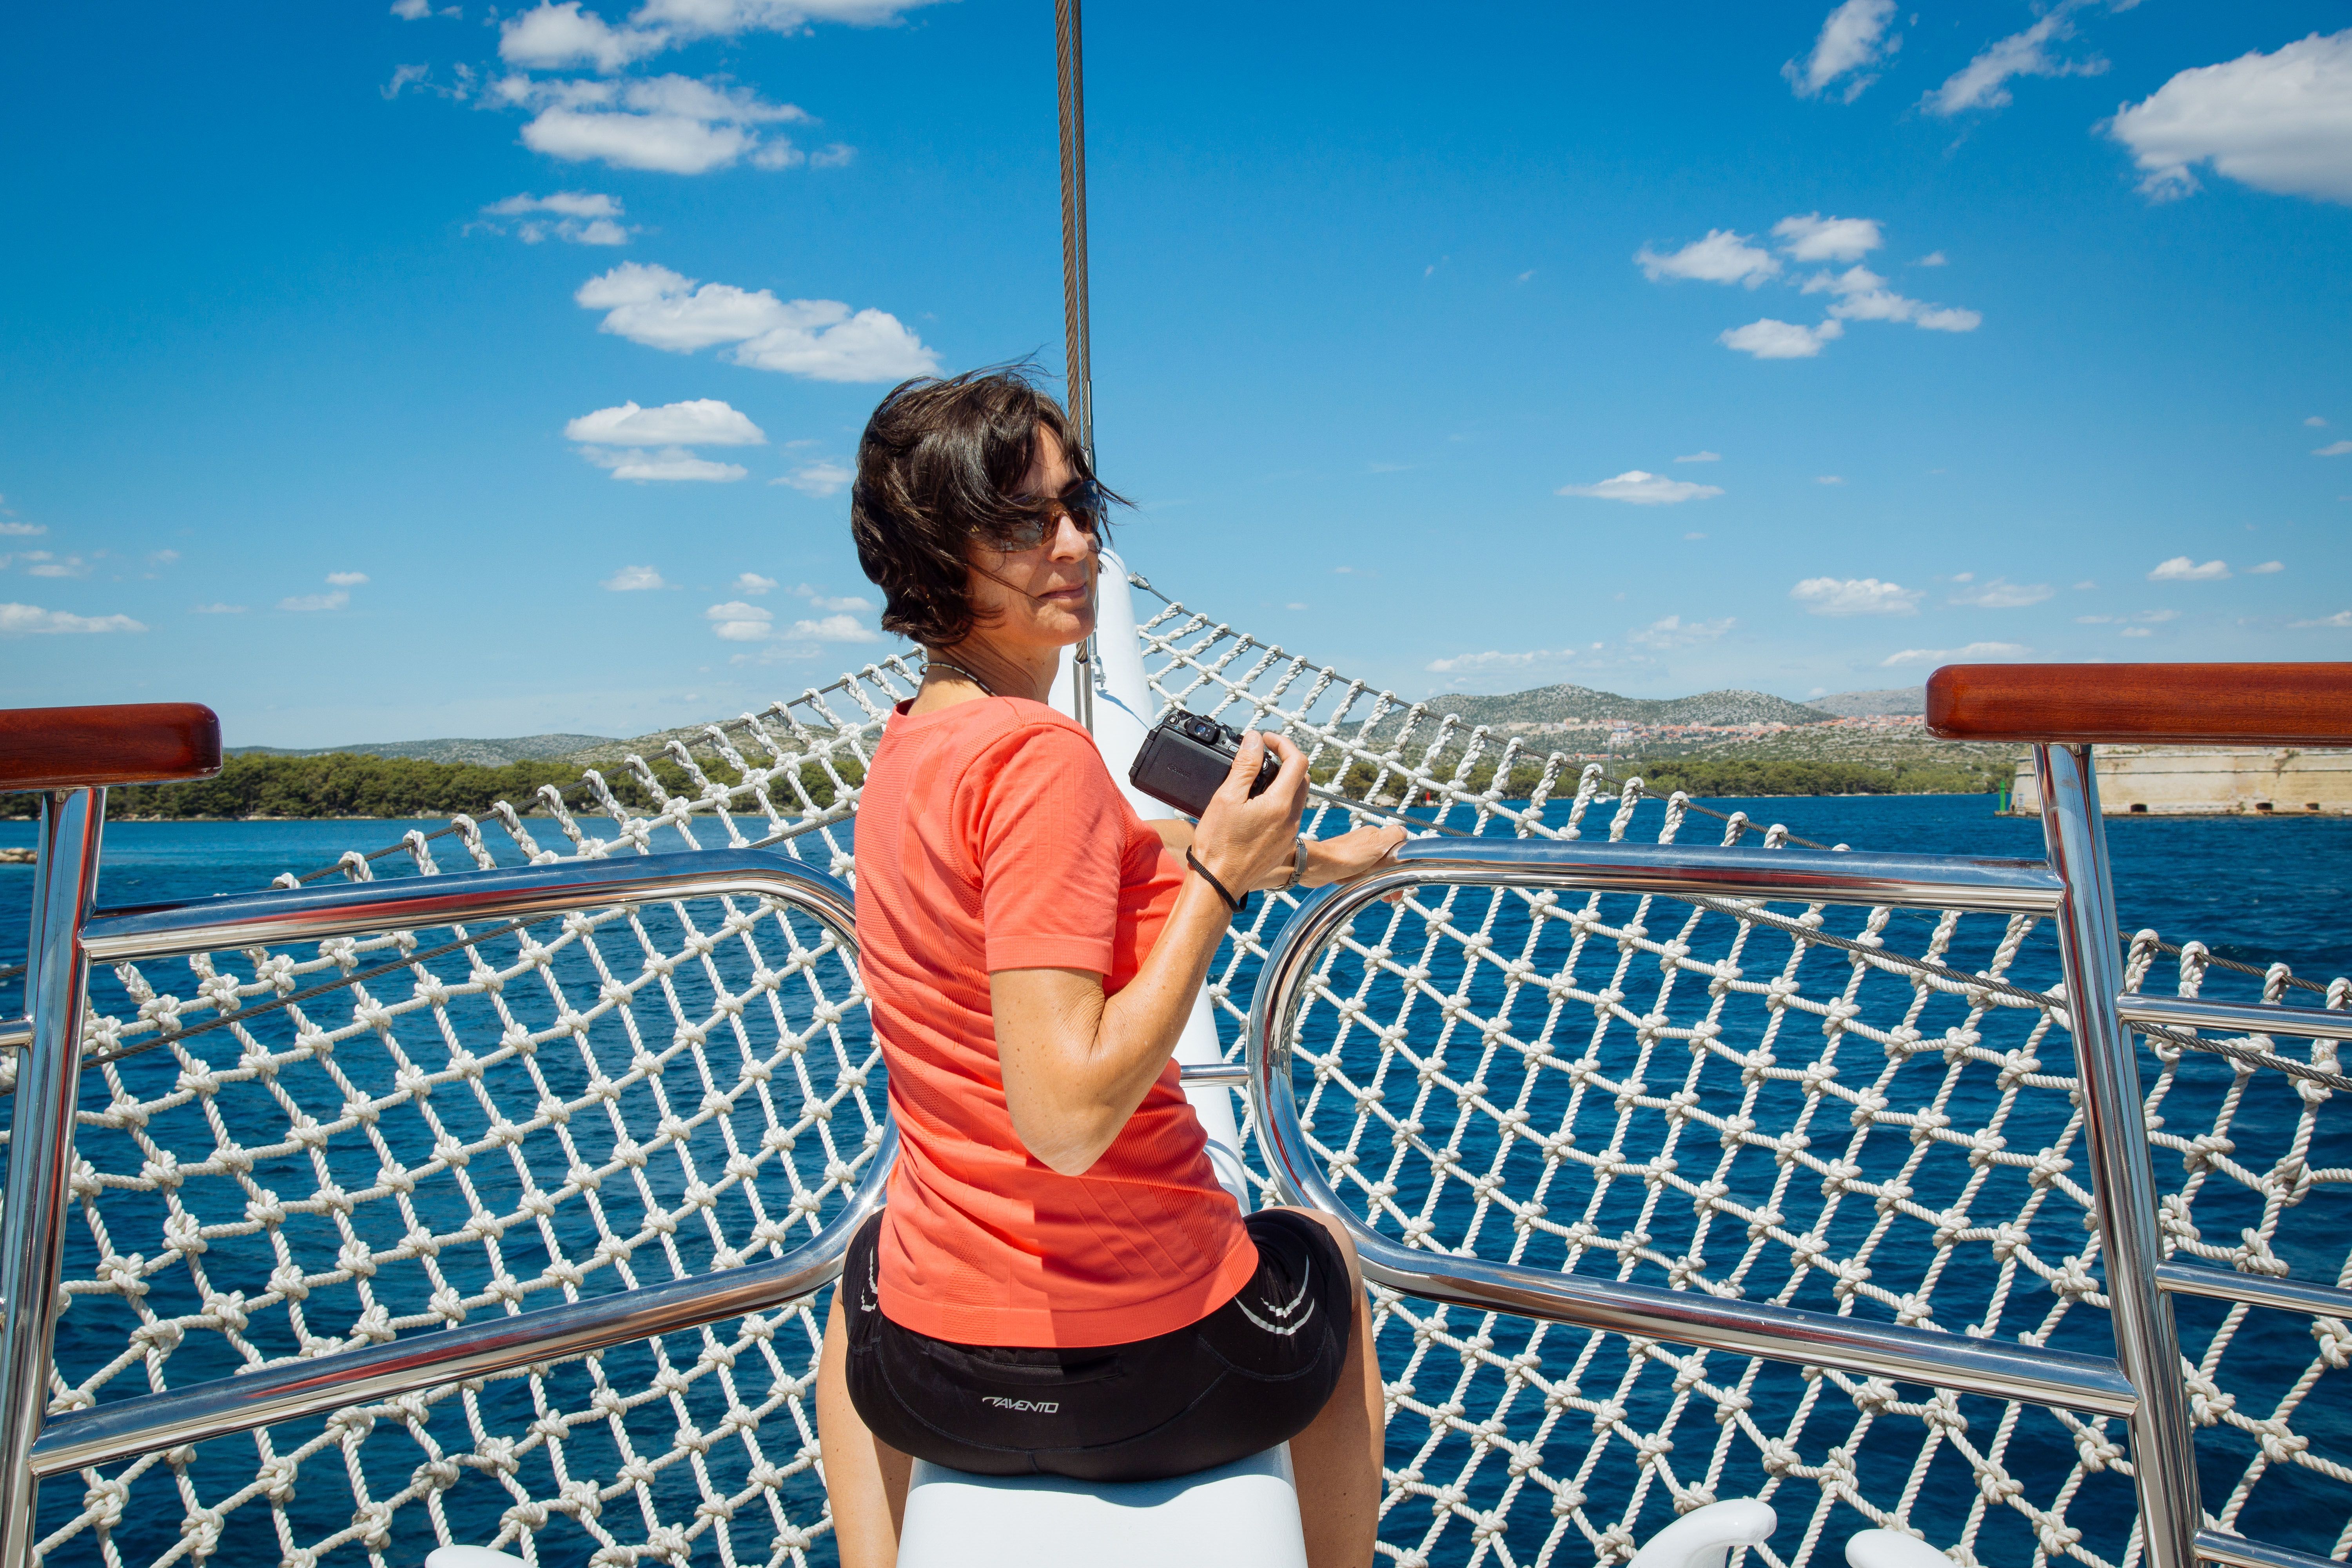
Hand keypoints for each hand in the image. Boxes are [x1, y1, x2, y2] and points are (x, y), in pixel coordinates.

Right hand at [1190, 730, 1307, 895]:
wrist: (1219, 882)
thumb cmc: (1219, 844)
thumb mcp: (1227, 798)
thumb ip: (1244, 766)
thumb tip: (1255, 740)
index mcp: (1280, 805)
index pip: (1298, 761)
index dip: (1283, 743)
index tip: (1265, 739)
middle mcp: (1291, 819)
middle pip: (1301, 777)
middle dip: (1285, 759)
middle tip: (1261, 754)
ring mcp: (1289, 833)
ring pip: (1296, 796)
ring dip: (1282, 780)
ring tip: (1255, 777)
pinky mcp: (1283, 844)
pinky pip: (1288, 814)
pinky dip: (1278, 800)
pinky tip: (1256, 802)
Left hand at [1302, 824, 1407, 887]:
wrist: (1319, 865)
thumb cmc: (1348, 855)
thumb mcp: (1377, 842)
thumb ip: (1393, 835)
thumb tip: (1403, 832)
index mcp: (1375, 836)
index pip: (1398, 849)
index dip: (1405, 864)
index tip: (1407, 880)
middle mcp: (1366, 843)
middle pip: (1388, 861)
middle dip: (1394, 878)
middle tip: (1396, 894)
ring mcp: (1356, 855)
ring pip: (1377, 870)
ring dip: (1384, 883)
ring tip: (1387, 897)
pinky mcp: (1347, 865)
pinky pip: (1364, 875)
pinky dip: (1370, 883)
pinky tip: (1370, 891)